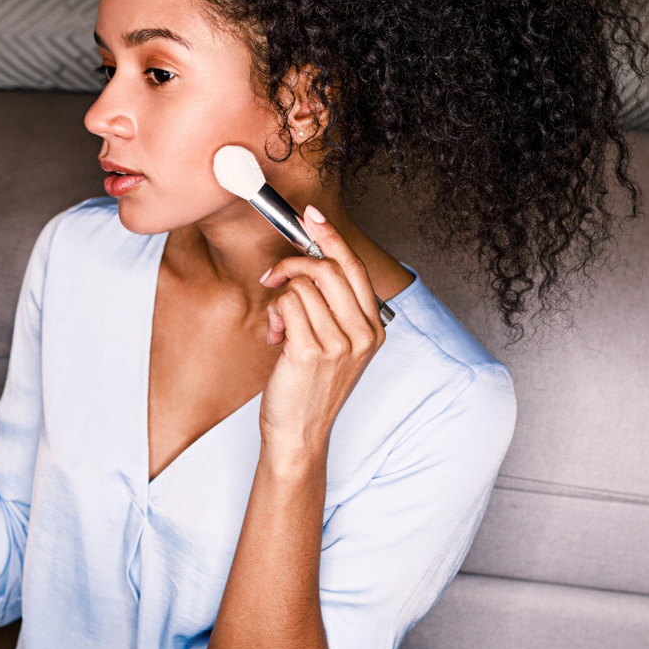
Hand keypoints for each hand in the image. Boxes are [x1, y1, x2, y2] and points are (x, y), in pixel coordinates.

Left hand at [257, 206, 385, 466]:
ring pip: (303, 285)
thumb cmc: (310, 388)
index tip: (312, 215)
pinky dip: (275, 314)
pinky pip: (287, 304)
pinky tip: (276, 336)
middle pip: (330, 268)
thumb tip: (311, 261)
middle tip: (274, 274)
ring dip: (281, 297)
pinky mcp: (311, 350)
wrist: (300, 433)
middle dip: (295, 262)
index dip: (331, 236)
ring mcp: (339, 343)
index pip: (355, 267)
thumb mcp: (334, 345)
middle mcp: (363, 334)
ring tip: (280, 325)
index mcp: (374, 328)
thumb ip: (331, 307)